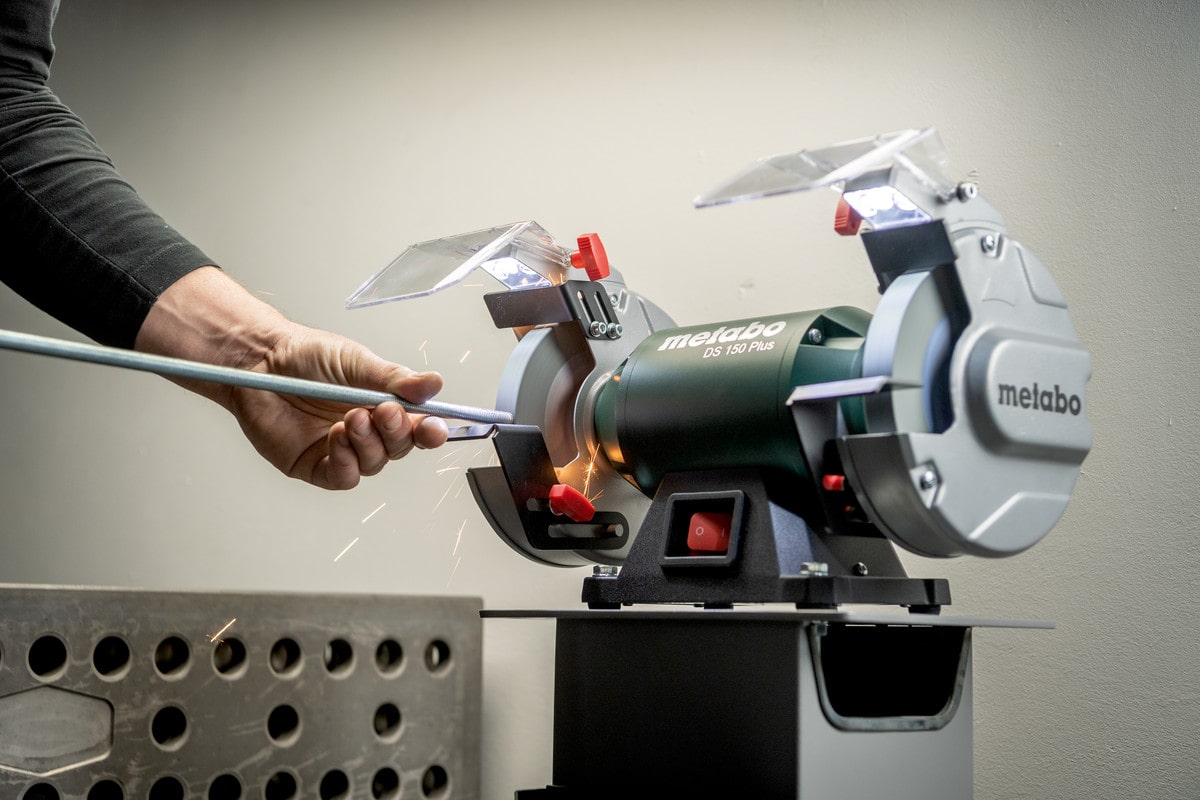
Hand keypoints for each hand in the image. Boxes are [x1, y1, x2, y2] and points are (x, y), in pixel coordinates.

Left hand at [230, 322, 448, 488]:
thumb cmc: (304, 355)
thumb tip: (433, 384)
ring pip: (373, 463)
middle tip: (384, 412)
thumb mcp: (356, 360)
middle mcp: (366, 430)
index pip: (417, 425)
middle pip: (399, 447)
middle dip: (397, 432)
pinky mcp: (315, 465)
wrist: (259, 360)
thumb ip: (394, 378)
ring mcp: (342, 450)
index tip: (435, 427)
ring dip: (368, 443)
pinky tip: (336, 438)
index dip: (430, 431)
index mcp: (382, 403)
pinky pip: (343, 476)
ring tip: (351, 418)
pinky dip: (346, 461)